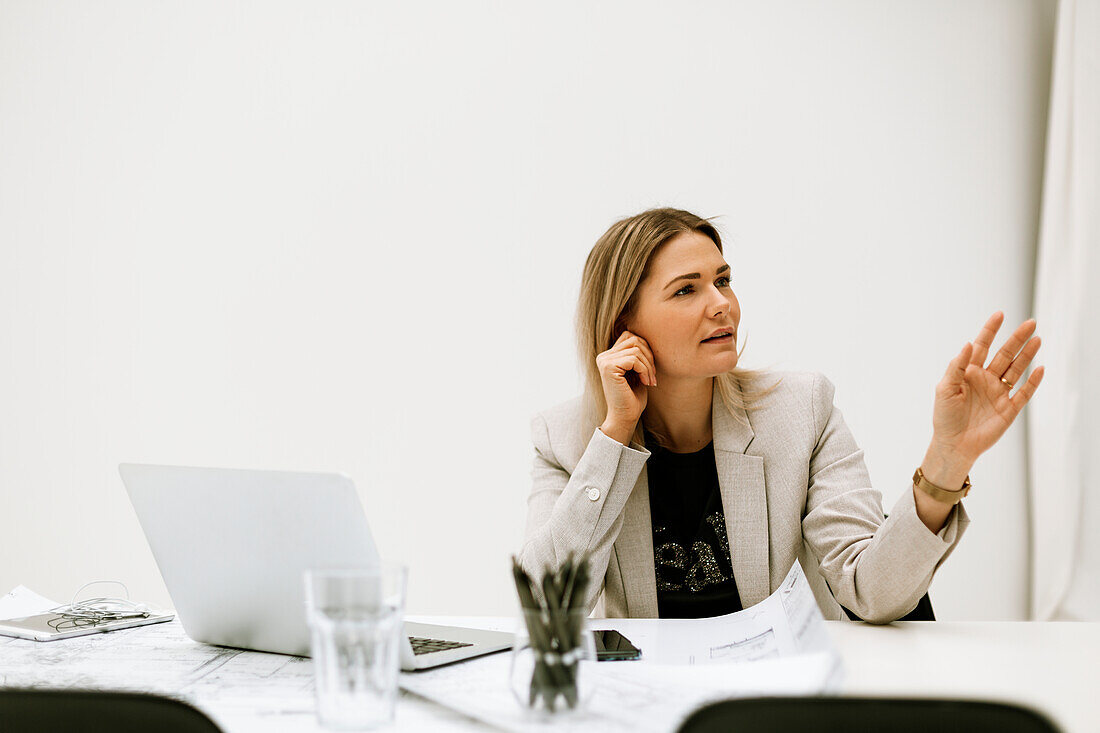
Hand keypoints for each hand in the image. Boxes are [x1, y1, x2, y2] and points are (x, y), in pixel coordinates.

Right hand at [596, 330, 655, 430]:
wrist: (625, 417)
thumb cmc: (633, 397)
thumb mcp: (637, 372)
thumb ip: (638, 354)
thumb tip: (648, 337)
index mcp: (609, 356)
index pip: (630, 336)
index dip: (646, 349)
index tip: (650, 369)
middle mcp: (604, 356)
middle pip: (635, 340)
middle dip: (649, 356)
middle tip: (653, 376)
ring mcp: (604, 361)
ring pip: (636, 349)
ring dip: (648, 366)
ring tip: (650, 380)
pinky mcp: (608, 367)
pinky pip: (634, 359)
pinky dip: (644, 370)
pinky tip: (646, 383)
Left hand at [930, 311, 1044, 464]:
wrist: (954, 445)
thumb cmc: (944, 417)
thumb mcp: (944, 389)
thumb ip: (956, 367)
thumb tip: (968, 344)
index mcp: (969, 373)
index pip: (982, 346)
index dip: (990, 331)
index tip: (1000, 314)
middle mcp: (986, 380)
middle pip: (1005, 355)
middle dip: (1017, 339)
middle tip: (1030, 323)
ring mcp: (999, 393)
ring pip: (1016, 370)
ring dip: (1027, 355)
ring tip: (1037, 339)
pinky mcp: (1009, 409)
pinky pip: (1024, 393)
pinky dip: (1032, 382)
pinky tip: (1040, 368)